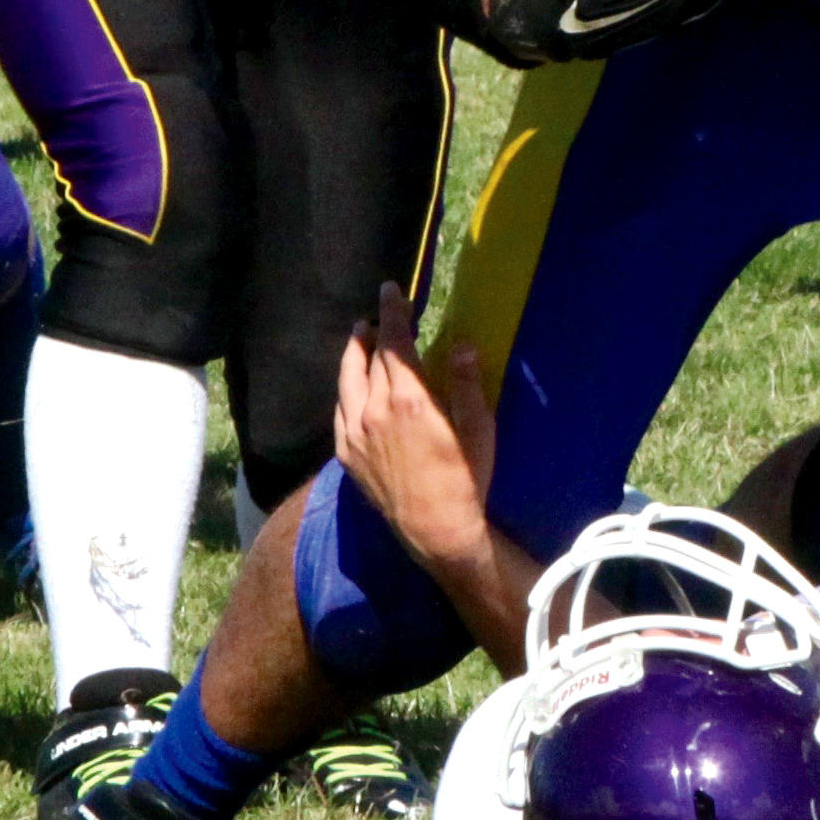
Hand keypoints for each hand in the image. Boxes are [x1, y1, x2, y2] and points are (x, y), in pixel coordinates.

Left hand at [332, 281, 496, 570]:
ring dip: (354, 354)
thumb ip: (468, 383)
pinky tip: (353, 385)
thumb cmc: (466, 478)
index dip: (393, 312)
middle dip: (375, 331)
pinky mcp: (346, 453)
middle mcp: (374, 411)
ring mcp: (355, 433)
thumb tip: (462, 343)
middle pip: (369, 358)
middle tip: (380, 314)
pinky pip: (340, 409)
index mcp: (409, 399)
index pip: (395, 343)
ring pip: (346, 380)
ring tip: (360, 337)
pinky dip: (347, 387)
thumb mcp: (478, 428)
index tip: (391, 290)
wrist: (435, 529)